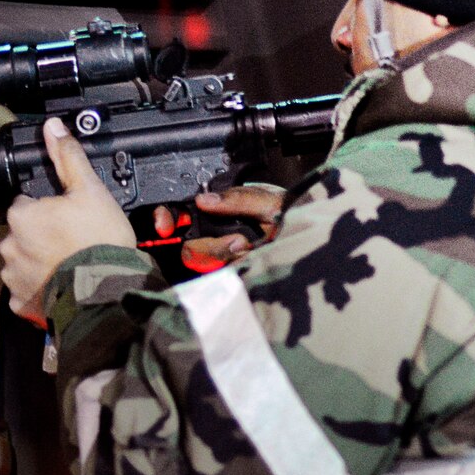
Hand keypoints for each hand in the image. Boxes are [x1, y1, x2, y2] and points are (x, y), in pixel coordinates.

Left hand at [0, 119, 135, 323]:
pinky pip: (27, 290)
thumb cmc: (99, 241)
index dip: (48, 208)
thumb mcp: (90, 190)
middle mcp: (10, 244)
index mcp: (22, 215)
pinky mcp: (23, 301)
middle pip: (23, 233)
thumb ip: (68, 158)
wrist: (107, 290)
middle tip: (73, 240)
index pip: (26, 204)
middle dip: (42, 235)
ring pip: (23, 261)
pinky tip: (62, 282)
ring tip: (70, 263)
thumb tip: (53, 127)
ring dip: (40, 261)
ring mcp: (14, 275)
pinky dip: (40, 287)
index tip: (69, 217)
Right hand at [151, 183, 285, 272]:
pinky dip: (238, 267)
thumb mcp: (268, 201)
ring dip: (227, 256)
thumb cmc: (290, 215)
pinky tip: (253, 258)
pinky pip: (222, 275)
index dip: (164, 218)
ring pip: (203, 262)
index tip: (164, 227)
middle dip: (211, 246)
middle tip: (240, 241)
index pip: (178, 214)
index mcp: (216, 209)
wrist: (310, 240)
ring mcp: (220, 255)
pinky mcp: (230, 273)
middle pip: (189, 245)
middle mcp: (213, 233)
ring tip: (251, 247)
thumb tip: (204, 200)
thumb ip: (237, 199)